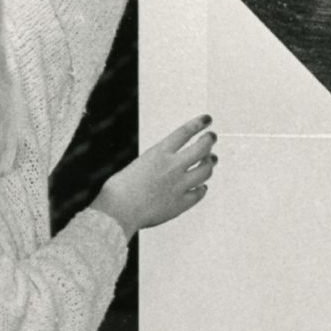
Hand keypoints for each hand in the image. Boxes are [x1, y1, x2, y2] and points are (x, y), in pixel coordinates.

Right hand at [93, 116, 216, 235]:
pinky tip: (202, 186)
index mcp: (159, 153)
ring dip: (210, 163)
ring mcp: (180, 185)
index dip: (199, 123)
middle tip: (211, 138)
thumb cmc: (121, 189)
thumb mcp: (140, 164)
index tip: (207, 120)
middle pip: (202, 148)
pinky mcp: (182, 203)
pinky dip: (202, 188)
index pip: (185, 132)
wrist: (119, 211)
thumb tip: (174, 163)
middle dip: (209, 140)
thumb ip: (159, 162)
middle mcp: (173, 166)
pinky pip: (199, 193)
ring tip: (211, 160)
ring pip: (206, 171)